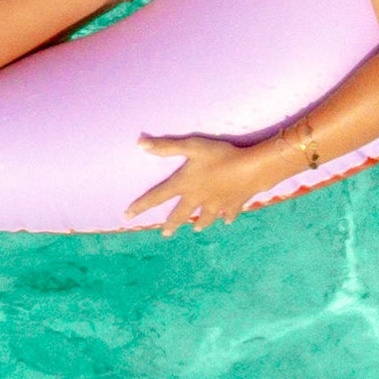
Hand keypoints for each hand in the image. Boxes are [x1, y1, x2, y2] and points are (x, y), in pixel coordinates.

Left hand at [128, 134, 271, 231]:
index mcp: (184, 185)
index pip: (156, 197)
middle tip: (164, 234)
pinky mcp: (234, 205)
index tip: (127, 217)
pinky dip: (227, 218)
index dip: (140, 206)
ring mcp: (216, 205)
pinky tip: (227, 220)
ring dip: (200, 224)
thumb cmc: (219, 156)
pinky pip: (229, 214)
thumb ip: (166, 146)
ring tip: (196, 229)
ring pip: (205, 218)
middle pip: (181, 215)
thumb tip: (139, 144)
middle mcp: (197, 199)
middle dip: (172, 224)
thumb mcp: (191, 146)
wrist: (251, 170)